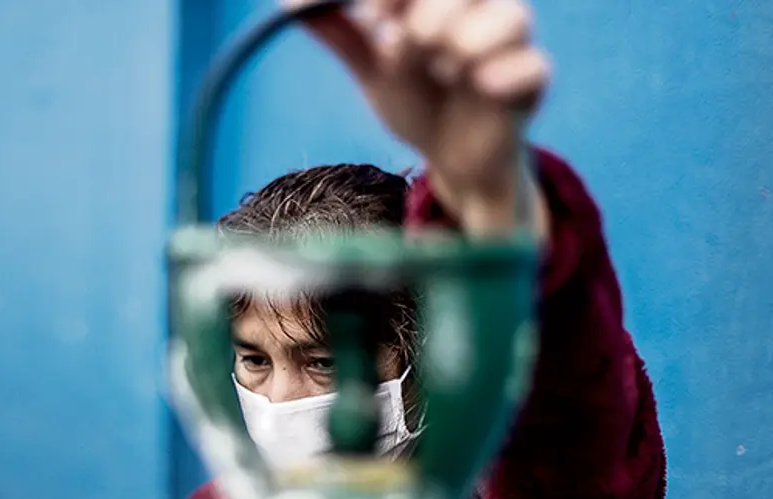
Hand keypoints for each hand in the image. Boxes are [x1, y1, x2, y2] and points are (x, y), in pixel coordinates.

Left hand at [286, 0, 549, 235]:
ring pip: (511, 20)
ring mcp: (512, 50)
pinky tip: (477, 86)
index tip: (369, 14)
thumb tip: (287, 2)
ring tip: (440, 62)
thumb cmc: (419, 100)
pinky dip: (505, 74)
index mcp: (449, 1)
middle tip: (400, 37)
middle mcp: (486, 14)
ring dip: (469, 37)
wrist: (453, 160)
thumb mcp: (372, 67)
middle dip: (431, 9)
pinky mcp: (531, 88)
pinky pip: (534, 69)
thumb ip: (341, 34)